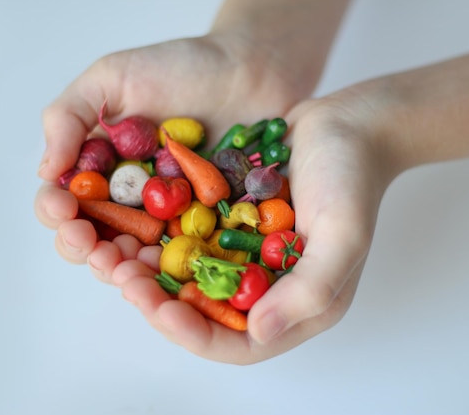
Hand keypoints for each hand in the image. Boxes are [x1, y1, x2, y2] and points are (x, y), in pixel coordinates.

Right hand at [35, 33, 307, 279]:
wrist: (250, 72)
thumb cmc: (180, 68)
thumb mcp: (113, 78)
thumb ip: (69, 116)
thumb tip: (44, 171)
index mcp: (99, 171)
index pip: (64, 204)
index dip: (57, 212)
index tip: (64, 208)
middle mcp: (129, 201)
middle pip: (97, 240)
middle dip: (89, 250)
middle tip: (95, 248)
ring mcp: (169, 219)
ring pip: (137, 259)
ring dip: (126, 270)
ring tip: (126, 269)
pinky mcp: (208, 228)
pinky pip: (187, 258)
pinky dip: (174, 271)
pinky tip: (168, 272)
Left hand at [117, 84, 396, 363]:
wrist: (344, 125)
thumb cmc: (352, 179)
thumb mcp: (343, 236)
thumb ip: (309, 289)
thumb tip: (259, 332)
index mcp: (299, 303)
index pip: (241, 342)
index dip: (197, 334)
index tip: (161, 311)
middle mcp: (268, 288)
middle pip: (207, 316)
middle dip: (162, 305)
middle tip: (124, 281)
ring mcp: (246, 258)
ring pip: (190, 282)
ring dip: (153, 275)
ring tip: (116, 258)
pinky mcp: (230, 228)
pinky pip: (190, 244)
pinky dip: (162, 241)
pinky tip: (134, 229)